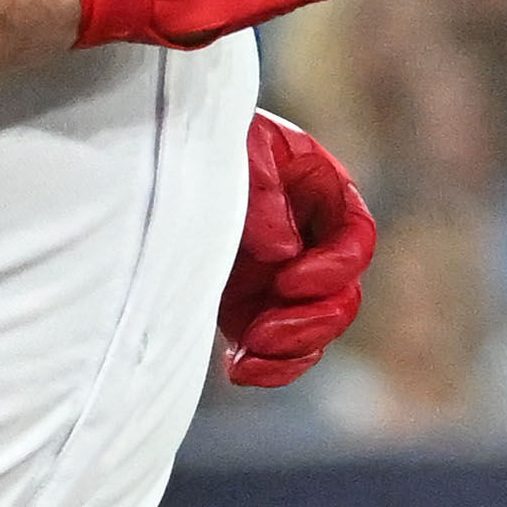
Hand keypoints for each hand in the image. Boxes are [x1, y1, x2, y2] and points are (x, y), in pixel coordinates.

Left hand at [216, 111, 375, 387]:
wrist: (149, 155)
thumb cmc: (199, 137)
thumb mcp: (235, 147)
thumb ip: (261, 189)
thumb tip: (282, 250)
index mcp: (319, 193)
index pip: (357, 237)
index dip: (335, 267)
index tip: (289, 279)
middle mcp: (309, 240)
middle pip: (343, 296)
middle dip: (311, 322)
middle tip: (263, 332)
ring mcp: (280, 279)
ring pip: (315, 332)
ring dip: (290, 353)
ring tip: (247, 355)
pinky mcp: (248, 308)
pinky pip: (277, 352)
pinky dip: (267, 368)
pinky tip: (237, 368)